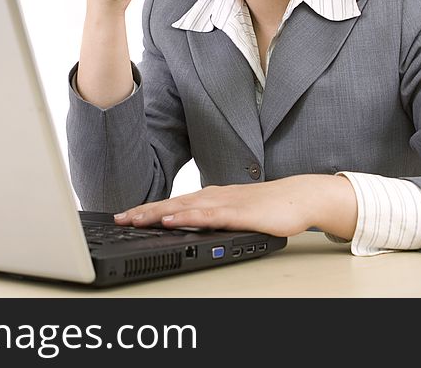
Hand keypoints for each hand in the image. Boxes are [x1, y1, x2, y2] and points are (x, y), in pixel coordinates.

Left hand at [114, 174, 357, 238]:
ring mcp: (225, 203)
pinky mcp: (238, 213)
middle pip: (172, 203)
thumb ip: (214, 216)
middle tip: (119, 217)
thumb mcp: (235, 211)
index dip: (148, 209)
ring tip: (134, 219)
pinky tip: (171, 220)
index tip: (126, 215)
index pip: (173, 202)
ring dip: (157, 213)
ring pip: (184, 208)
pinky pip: (207, 216)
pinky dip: (186, 217)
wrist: (300, 197)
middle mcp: (213, 196)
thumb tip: (192, 224)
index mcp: (211, 196)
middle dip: (143, 211)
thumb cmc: (270, 205)